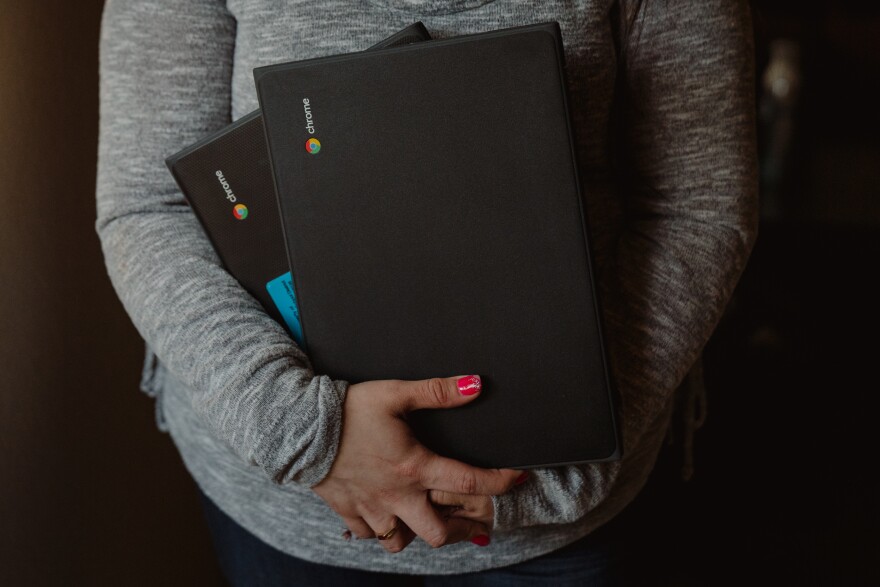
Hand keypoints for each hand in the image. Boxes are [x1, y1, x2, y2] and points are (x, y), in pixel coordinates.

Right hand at [312, 375, 520, 553]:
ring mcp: (372, 508)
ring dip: (420, 534)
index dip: (501, 482)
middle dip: (465, 529)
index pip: (469, 482)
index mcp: (414, 467)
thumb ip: (438, 391)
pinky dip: (383, 531)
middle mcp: (397, 495)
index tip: (518, 478)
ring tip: (432, 521)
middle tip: (479, 520)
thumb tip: (476, 385)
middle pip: (441, 532)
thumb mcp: (395, 393)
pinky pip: (370, 536)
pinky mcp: (348, 512)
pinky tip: (389, 517)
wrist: (298, 427)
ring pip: (403, 542)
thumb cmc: (348, 409)